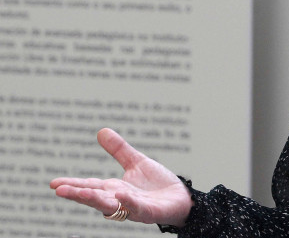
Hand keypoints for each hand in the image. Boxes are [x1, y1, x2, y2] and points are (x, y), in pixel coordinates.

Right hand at [49, 128, 191, 226]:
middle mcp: (120, 200)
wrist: (181, 199)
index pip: (90, 187)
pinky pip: (137, 208)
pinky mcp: (149, 212)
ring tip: (82, 192)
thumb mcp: (136, 163)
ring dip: (96, 200)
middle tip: (59, 190)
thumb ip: (119, 150)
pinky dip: (128, 202)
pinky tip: (121, 194)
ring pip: (111, 206)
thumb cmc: (157, 184)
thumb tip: (101, 131)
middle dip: (77, 194)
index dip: (72, 185)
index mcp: (114, 189)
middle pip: (95, 198)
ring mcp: (133, 208)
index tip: (53, 184)